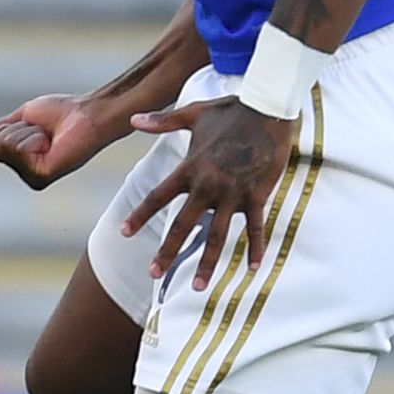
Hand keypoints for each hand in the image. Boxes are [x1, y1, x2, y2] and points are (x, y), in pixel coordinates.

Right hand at [0, 94, 119, 191]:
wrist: (87, 114)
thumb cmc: (62, 114)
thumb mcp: (22, 117)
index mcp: (19, 160)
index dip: (7, 127)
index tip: (33, 126)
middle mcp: (24, 173)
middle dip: (15, 130)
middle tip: (42, 131)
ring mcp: (32, 177)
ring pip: (4, 147)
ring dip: (27, 133)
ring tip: (49, 136)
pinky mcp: (40, 177)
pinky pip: (17, 152)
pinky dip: (32, 139)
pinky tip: (50, 143)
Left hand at [125, 94, 297, 295]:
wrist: (269, 106)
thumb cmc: (231, 110)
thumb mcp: (193, 114)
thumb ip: (162, 122)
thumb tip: (134, 119)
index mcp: (190, 168)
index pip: (158, 196)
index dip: (140, 215)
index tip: (124, 233)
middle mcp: (208, 185)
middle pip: (182, 225)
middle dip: (167, 251)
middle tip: (153, 273)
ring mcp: (233, 193)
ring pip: (217, 236)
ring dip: (207, 263)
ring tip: (198, 287)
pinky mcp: (258, 195)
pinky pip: (256, 227)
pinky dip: (256, 248)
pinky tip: (254, 269)